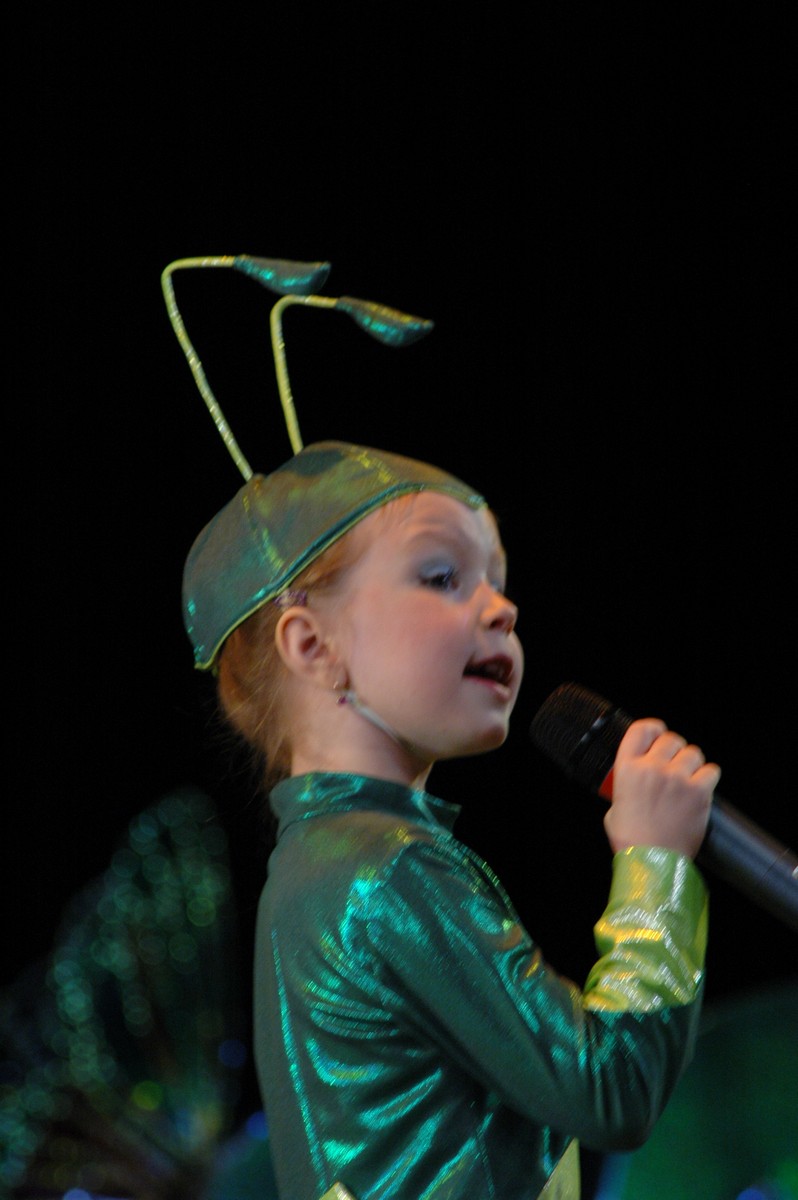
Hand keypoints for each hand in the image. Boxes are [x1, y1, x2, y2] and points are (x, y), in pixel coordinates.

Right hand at [604, 718, 720, 858]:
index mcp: (627, 768)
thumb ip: (625, 787)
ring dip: (692, 763)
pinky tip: (701, 788)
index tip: (658, 736)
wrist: (652, 863)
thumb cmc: (631, 841)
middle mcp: (652, 768)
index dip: (654, 730)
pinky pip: (711, 771)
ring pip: (694, 753)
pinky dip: (708, 778)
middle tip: (675, 765)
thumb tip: (636, 781)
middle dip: (675, 750)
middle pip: (671, 739)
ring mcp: (677, 778)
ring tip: (688, 779)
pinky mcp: (699, 792)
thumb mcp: (614, 807)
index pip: (642, 729)